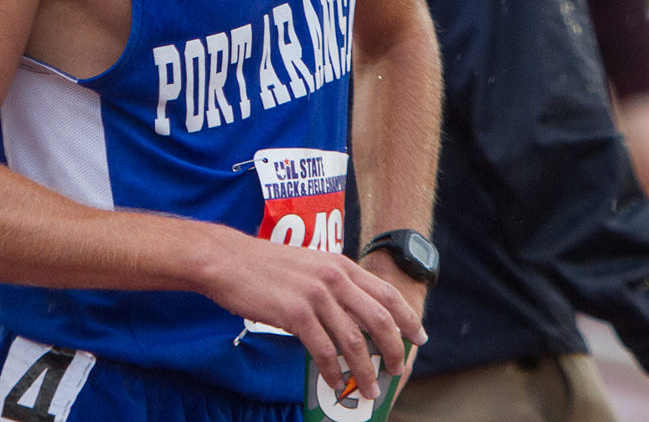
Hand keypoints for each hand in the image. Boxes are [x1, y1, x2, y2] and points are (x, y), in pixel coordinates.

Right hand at [204, 235, 425, 403]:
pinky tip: (337, 383)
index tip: (419, 337)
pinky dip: (334, 372)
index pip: (386, 292)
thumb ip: (334, 285)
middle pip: (379, 318)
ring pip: (354, 340)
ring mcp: (316, 295)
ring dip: (366, 370)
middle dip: (394, 348)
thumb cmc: (267, 267)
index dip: (407, 317)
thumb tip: (355, 318)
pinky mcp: (295, 314)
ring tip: (370, 388)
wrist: (229, 260)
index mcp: (340, 264)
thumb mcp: (311, 265)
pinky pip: (324, 351)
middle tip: (399, 368)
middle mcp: (334, 277)